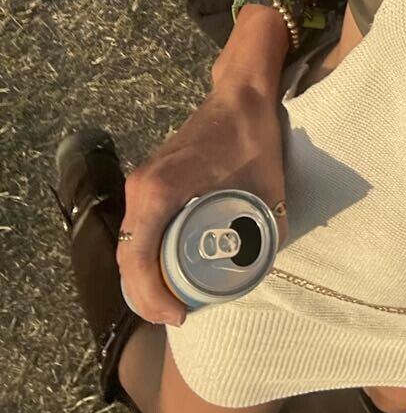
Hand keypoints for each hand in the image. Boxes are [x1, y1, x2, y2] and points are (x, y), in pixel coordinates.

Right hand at [116, 84, 287, 326]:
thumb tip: (264, 267)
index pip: (139, 261)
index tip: (180, 315)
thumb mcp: (268, 189)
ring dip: (141, 278)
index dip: (153, 298)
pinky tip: (166, 270)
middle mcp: (140, 189)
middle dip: (144, 296)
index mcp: (159, 193)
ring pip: (128, 244)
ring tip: (171, 302)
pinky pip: (136, 227)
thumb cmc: (251, 138)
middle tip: (176, 316)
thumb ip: (271, 229)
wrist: (241, 95)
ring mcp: (140, 182)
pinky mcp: (147, 179)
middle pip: (127, 258)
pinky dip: (144, 254)